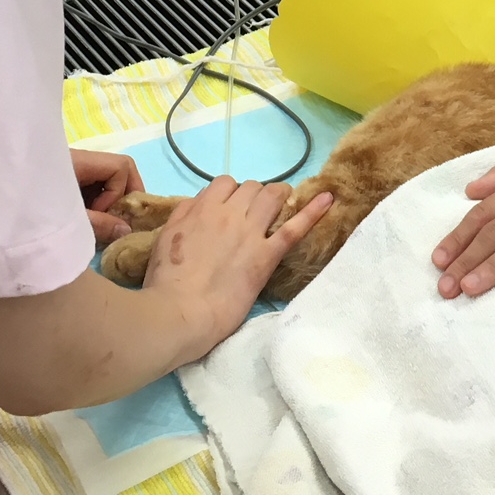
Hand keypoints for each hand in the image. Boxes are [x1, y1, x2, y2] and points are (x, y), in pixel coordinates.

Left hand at [72, 149, 144, 245]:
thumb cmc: (29, 212)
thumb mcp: (66, 218)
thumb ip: (97, 224)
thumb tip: (126, 230)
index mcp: (80, 161)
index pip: (120, 167)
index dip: (119, 191)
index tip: (101, 213)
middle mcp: (81, 160)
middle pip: (119, 168)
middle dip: (124, 195)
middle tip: (116, 219)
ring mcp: (75, 169)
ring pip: (108, 179)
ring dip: (111, 201)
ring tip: (101, 222)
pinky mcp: (69, 180)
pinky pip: (94, 186)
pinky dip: (98, 202)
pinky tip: (89, 219)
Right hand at [145, 177, 331, 354]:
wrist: (181, 311)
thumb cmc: (167, 280)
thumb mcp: (167, 237)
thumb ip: (184, 214)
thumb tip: (199, 202)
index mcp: (203, 209)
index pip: (225, 183)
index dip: (231, 193)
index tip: (232, 208)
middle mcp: (229, 214)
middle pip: (252, 187)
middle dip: (256, 196)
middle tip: (257, 213)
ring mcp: (251, 233)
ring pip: (273, 197)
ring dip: (280, 197)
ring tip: (285, 204)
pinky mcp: (267, 256)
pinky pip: (293, 228)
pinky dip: (312, 212)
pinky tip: (328, 199)